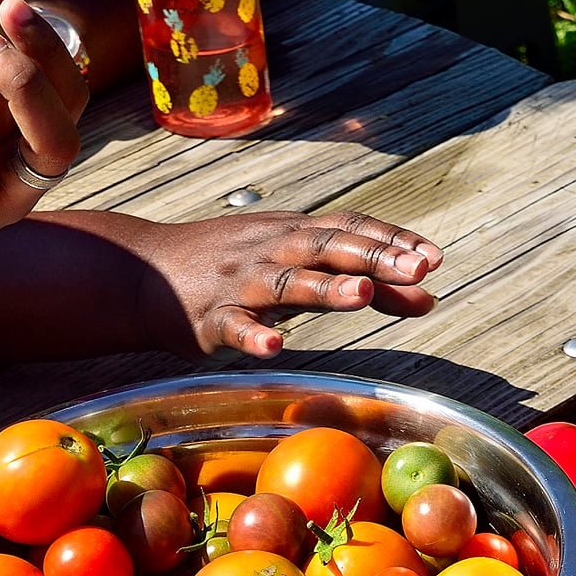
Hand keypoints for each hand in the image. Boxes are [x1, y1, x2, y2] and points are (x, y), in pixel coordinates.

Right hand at [132, 211, 444, 358]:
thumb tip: (430, 295)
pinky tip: (274, 348)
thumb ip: (364, 283)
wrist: (143, 275)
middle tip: (415, 268)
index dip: (392, 240)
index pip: (350, 227)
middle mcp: (270, 250)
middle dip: (372, 256)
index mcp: (294, 234)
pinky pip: (233, 327)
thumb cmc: (233, 270)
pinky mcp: (209, 318)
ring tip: (361, 294)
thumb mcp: (299, 267)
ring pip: (285, 283)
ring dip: (324, 288)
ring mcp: (239, 282)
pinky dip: (253, 336)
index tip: (432, 257)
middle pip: (326, 246)